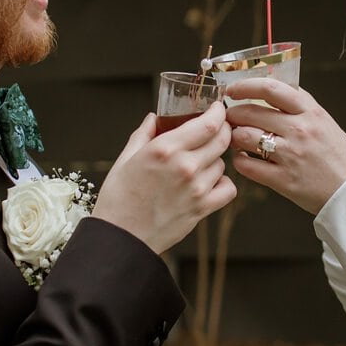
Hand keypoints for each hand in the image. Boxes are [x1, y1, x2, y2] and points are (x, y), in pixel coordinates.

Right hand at [93, 101, 235, 253]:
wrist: (120, 237)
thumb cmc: (118, 199)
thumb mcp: (125, 159)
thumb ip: (144, 134)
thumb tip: (154, 117)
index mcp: (164, 149)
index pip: (208, 123)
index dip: (218, 112)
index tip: (218, 108)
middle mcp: (184, 166)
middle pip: (222, 139)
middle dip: (223, 130)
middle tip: (217, 129)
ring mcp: (196, 189)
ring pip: (223, 163)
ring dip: (215, 159)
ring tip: (199, 163)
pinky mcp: (202, 209)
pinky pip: (228, 189)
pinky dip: (222, 184)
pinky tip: (209, 183)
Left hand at [225, 78, 345, 214]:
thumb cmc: (339, 156)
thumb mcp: (324, 122)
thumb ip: (299, 106)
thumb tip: (269, 90)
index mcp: (310, 112)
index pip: (271, 88)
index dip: (245, 85)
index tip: (233, 89)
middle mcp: (299, 130)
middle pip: (250, 112)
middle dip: (233, 113)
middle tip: (229, 117)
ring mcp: (290, 155)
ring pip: (244, 137)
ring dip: (234, 136)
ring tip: (236, 138)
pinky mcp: (283, 180)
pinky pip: (247, 166)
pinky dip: (239, 161)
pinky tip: (243, 159)